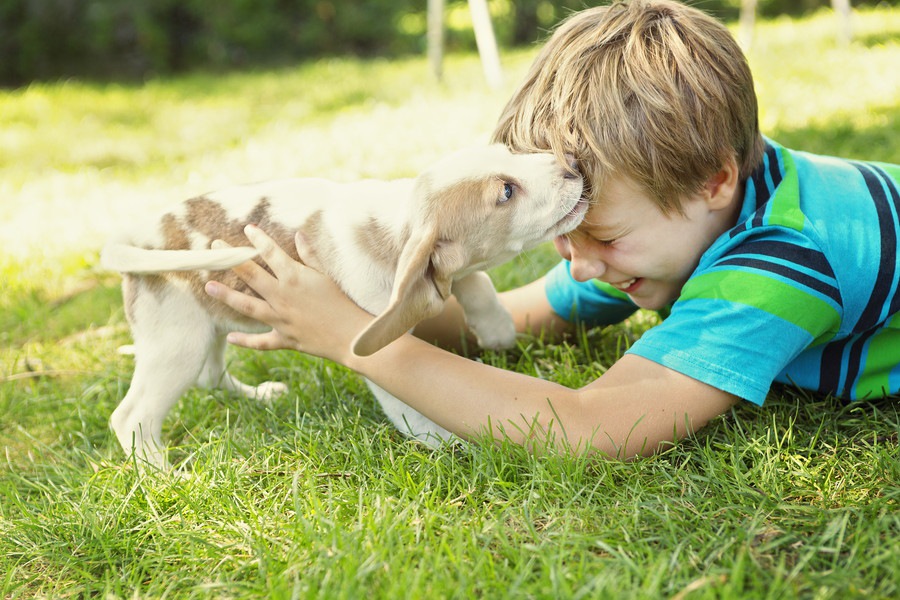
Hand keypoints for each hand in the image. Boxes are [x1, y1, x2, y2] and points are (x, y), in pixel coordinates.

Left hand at [204, 225, 370, 361]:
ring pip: (247, 306)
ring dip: (227, 296)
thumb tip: (299, 235)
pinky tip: (230, 337)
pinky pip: (261, 341)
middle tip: (214, 247)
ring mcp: (281, 319)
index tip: (247, 229)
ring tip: (209, 286)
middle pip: (251, 275)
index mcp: (294, 278)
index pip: (271, 253)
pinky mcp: (284, 339)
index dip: (258, 239)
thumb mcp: (327, 275)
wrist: (351, 336)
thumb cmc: (342, 303)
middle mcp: (282, 297)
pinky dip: (245, 341)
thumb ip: (310, 256)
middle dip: (231, 259)